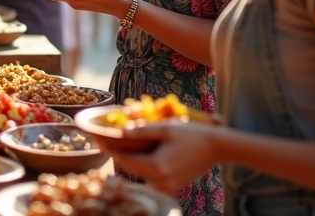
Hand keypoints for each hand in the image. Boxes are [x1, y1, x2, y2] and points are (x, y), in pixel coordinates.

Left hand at [102, 121, 221, 195]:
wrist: (217, 148)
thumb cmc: (193, 135)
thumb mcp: (166, 128)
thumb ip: (142, 131)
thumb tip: (121, 131)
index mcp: (158, 167)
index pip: (126, 160)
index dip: (110, 149)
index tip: (97, 139)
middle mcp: (161, 181)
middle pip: (131, 168)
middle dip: (117, 153)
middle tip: (101, 139)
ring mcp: (167, 186)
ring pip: (140, 172)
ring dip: (130, 159)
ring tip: (115, 143)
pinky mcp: (172, 186)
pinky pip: (151, 175)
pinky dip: (143, 164)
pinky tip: (135, 151)